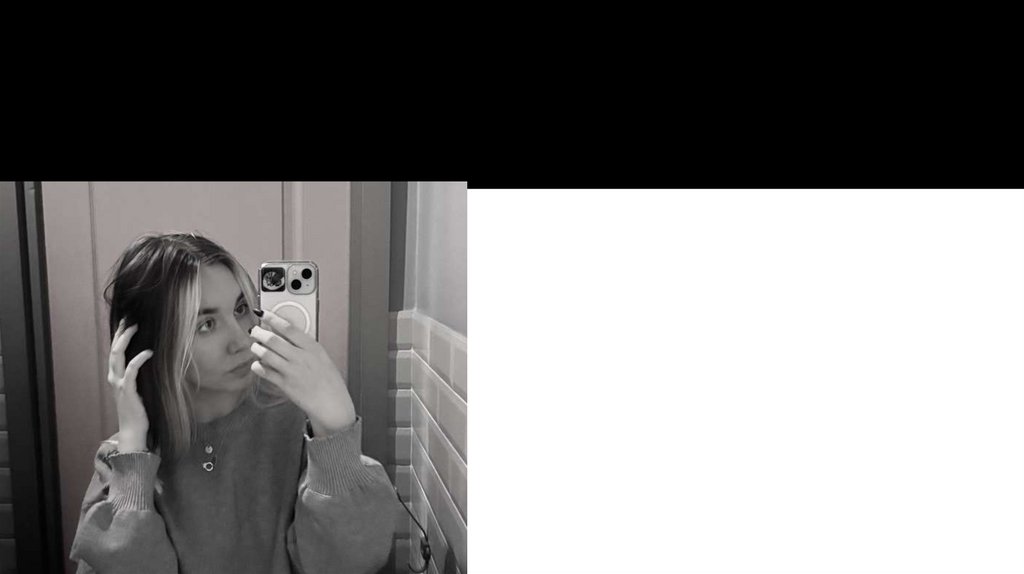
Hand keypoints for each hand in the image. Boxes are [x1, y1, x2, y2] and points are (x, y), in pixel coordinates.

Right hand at [108, 318, 152, 450]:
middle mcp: (113, 377)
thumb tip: (152, 356)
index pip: (115, 350)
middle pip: (113, 349)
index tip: (127, 320)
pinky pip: (131, 371)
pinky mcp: (127, 391)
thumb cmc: (138, 409)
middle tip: (130, 318)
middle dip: (121, 332)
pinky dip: (138, 359)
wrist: (133, 430)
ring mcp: (119, 384)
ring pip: (117, 356)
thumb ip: (139, 374)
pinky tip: (148, 352)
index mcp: (115, 376)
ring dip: (126, 339)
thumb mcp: (138, 387)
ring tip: (136, 327)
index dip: (119, 334)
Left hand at [249, 309, 356, 434]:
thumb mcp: (323, 358)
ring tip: (255, 346)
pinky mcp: (285, 385)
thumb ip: (306, 347)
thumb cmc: (330, 382)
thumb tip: (289, 336)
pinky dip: (258, 367)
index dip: (273, 319)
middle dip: (259, 333)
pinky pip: (265, 372)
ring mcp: (291, 371)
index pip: (289, 328)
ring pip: (266, 355)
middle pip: (273, 340)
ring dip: (257, 349)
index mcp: (313, 348)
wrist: (332, 404)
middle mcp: (301, 357)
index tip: (264, 313)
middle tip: (254, 331)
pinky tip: (257, 364)